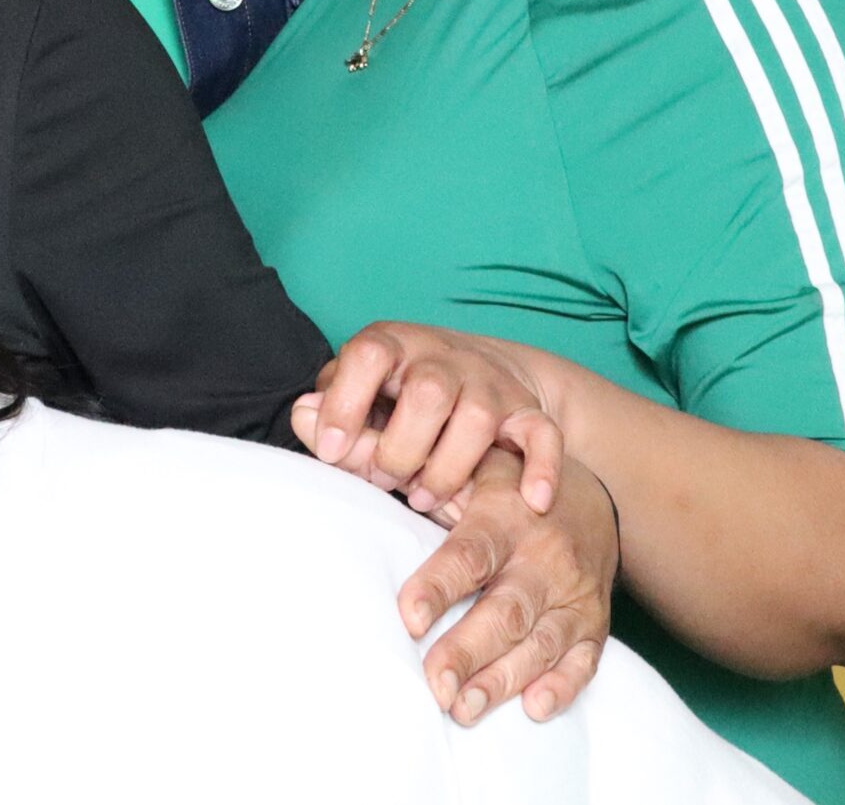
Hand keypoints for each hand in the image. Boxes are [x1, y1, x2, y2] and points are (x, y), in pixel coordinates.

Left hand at [299, 320, 564, 514]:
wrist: (483, 369)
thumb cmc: (401, 391)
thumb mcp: (361, 390)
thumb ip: (331, 407)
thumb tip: (302, 414)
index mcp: (392, 344)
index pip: (367, 355)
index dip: (345, 403)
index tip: (333, 452)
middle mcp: (442, 357)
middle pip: (427, 392)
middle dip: (402, 449)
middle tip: (386, 481)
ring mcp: (488, 382)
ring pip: (477, 418)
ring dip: (448, 468)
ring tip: (424, 500)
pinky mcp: (525, 411)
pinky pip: (542, 434)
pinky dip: (539, 467)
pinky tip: (531, 499)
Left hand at [395, 450, 616, 725]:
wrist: (585, 495)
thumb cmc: (493, 479)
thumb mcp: (447, 459)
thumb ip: (375, 448)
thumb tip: (301, 414)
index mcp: (502, 512)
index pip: (469, 553)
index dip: (439, 585)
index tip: (406, 615)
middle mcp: (543, 553)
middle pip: (505, 608)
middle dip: (468, 650)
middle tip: (434, 685)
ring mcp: (573, 591)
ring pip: (541, 641)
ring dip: (504, 679)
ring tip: (463, 708)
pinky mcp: (595, 621)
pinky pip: (585, 659)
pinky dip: (563, 685)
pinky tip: (534, 707)